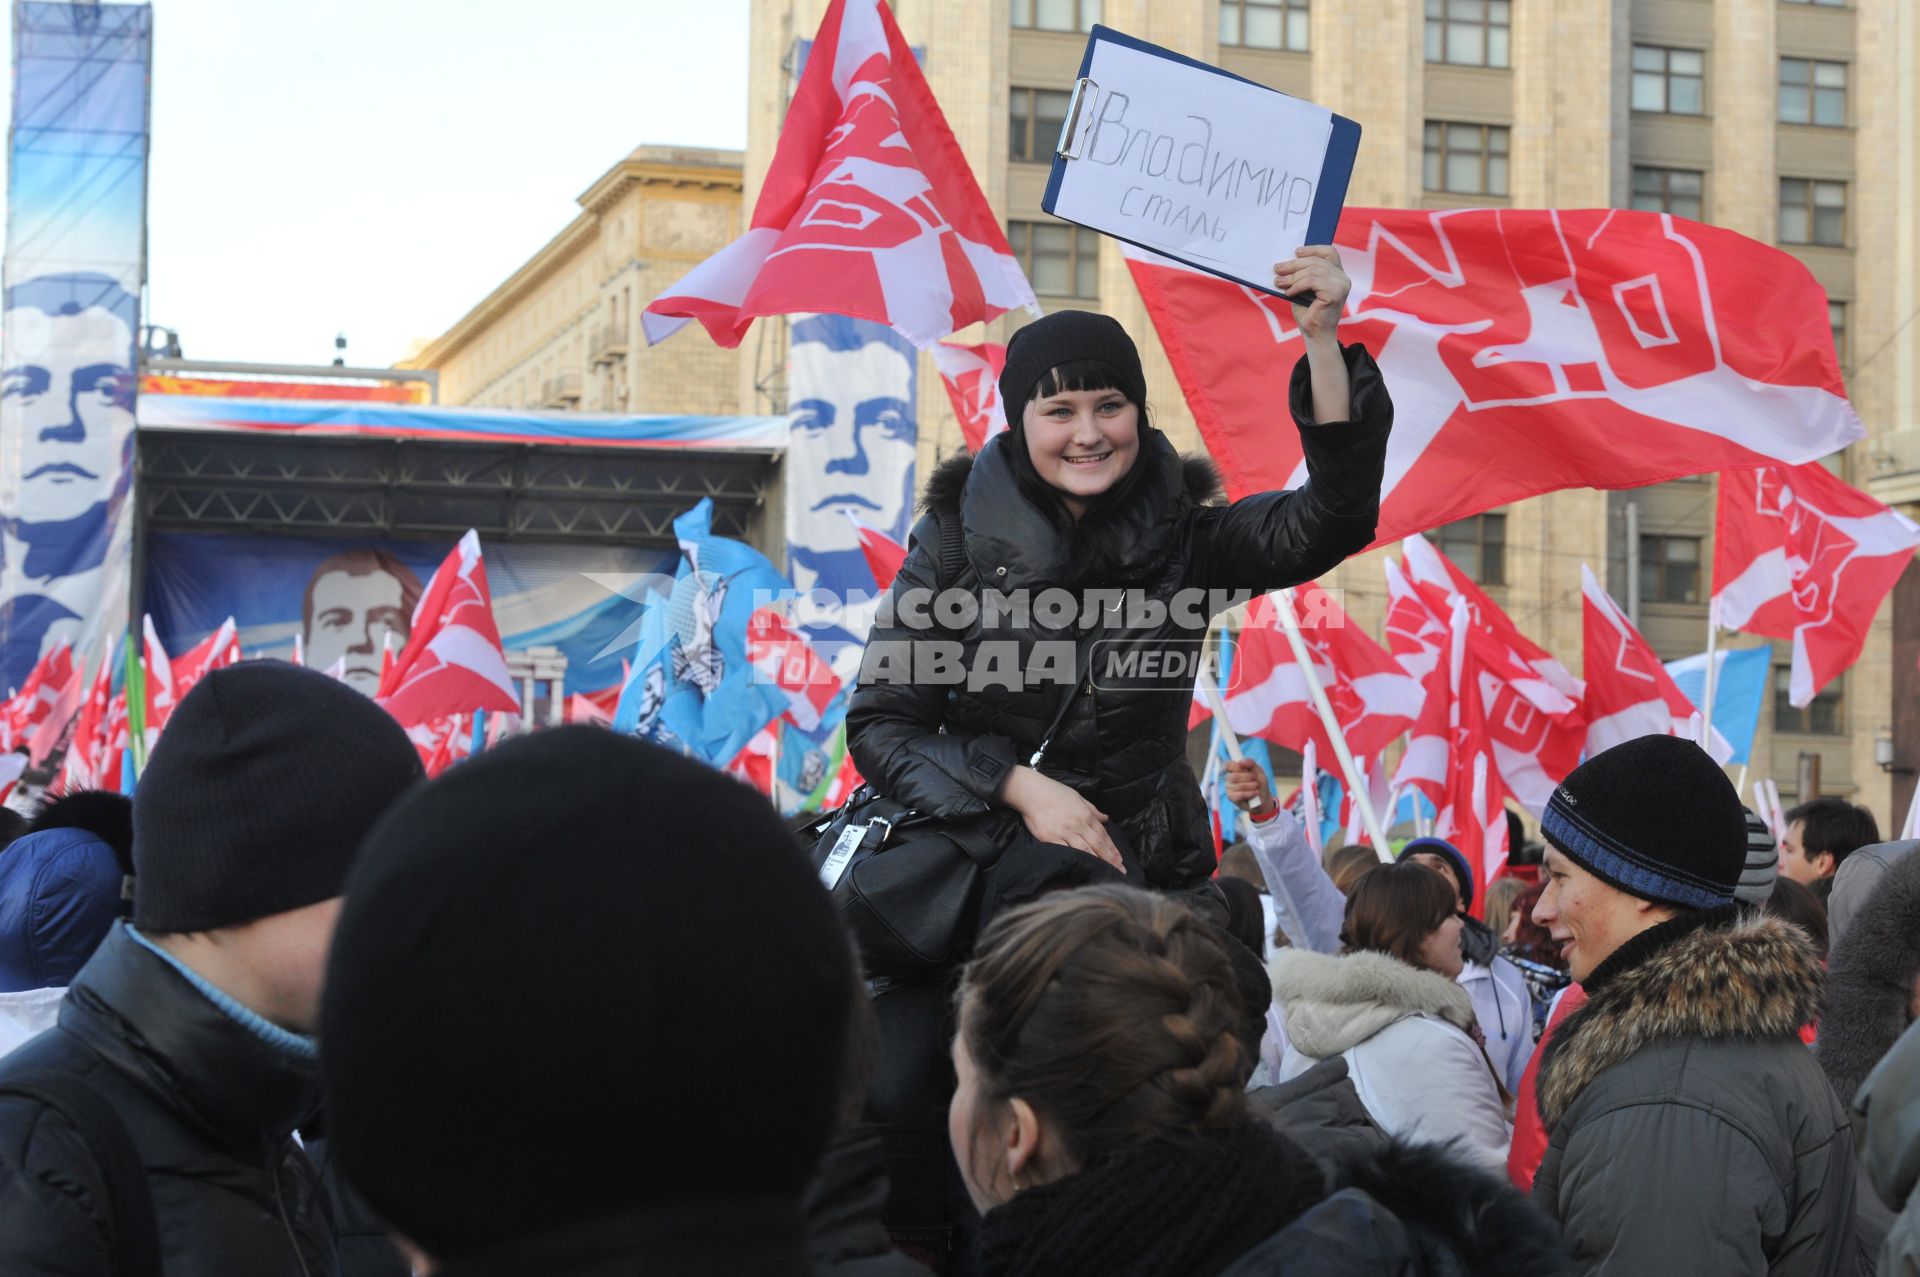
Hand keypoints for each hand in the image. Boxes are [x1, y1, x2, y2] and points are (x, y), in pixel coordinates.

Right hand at [1000, 766, 1125, 873]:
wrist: (1031, 791)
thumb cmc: (1054, 792)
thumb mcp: (1078, 797)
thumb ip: (1093, 810)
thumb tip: (1105, 818)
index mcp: (1085, 815)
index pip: (1103, 834)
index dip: (1112, 848)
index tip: (1119, 860)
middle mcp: (1077, 824)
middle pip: (1097, 844)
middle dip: (1110, 858)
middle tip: (1120, 870)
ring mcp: (1064, 832)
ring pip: (1085, 849)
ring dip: (1097, 861)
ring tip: (1106, 872)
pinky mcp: (1050, 838)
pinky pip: (1065, 850)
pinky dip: (1074, 858)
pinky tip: (1082, 866)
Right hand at [1223, 758, 1273, 814]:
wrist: (1264, 800)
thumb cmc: (1260, 784)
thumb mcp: (1259, 772)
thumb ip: (1251, 764)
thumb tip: (1241, 761)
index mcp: (1234, 770)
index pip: (1228, 765)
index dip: (1235, 766)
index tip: (1243, 768)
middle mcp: (1229, 778)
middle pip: (1234, 776)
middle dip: (1249, 777)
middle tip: (1255, 779)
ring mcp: (1229, 788)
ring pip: (1238, 786)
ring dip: (1252, 786)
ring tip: (1257, 787)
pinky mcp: (1231, 797)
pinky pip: (1240, 794)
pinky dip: (1250, 793)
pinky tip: (1255, 793)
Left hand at [1272, 245, 1350, 342]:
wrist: (1315, 335)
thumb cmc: (1308, 313)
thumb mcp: (1304, 289)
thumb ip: (1302, 275)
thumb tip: (1285, 262)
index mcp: (1338, 275)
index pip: (1330, 252)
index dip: (1313, 249)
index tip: (1296, 252)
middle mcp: (1342, 278)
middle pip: (1316, 261)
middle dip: (1294, 264)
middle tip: (1277, 268)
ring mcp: (1341, 284)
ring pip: (1313, 270)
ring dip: (1292, 276)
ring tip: (1278, 282)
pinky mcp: (1335, 292)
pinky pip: (1312, 281)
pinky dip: (1297, 285)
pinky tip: (1288, 293)